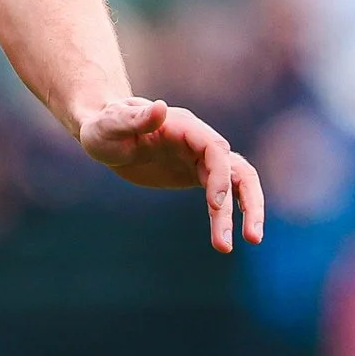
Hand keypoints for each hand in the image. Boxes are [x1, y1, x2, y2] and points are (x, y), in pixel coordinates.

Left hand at [79, 97, 266, 252]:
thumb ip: (136, 119)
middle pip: (237, 170)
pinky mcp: (195, 174)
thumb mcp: (112, 124)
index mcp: (183, 126)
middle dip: (248, 202)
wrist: (103, 132)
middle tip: (251, 238)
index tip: (215, 204)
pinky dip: (225, 215)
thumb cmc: (103, 125)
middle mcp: (198, 141)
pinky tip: (224, 238)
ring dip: (244, 213)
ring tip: (228, 248)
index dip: (221, 175)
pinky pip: (221, 194)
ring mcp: (199, 158)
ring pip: (236, 184)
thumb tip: (161, 107)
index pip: (215, 149)